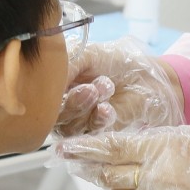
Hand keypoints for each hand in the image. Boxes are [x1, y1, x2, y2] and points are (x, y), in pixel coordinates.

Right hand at [58, 38, 184, 136]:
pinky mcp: (97, 136)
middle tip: (91, 88)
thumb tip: (47, 78)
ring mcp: (79, 123)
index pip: (41, 96)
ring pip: (68, 127)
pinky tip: (108, 109)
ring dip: (87, 108)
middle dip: (72, 102)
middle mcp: (63, 106)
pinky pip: (90, 135)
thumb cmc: (119, 62)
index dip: (49, 92)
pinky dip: (99, 120)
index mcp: (56, 85)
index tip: (66, 80)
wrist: (149, 76)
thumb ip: (67, 63)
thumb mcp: (90, 53)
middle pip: (53, 116)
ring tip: (106, 87)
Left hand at [58, 125, 189, 189]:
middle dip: (93, 170)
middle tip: (83, 164)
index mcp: (157, 152)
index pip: (108, 149)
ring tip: (128, 179)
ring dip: (117, 188)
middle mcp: (151, 180)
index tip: (63, 148)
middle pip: (106, 176)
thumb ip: (158, 141)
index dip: (82, 149)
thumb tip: (132, 144)